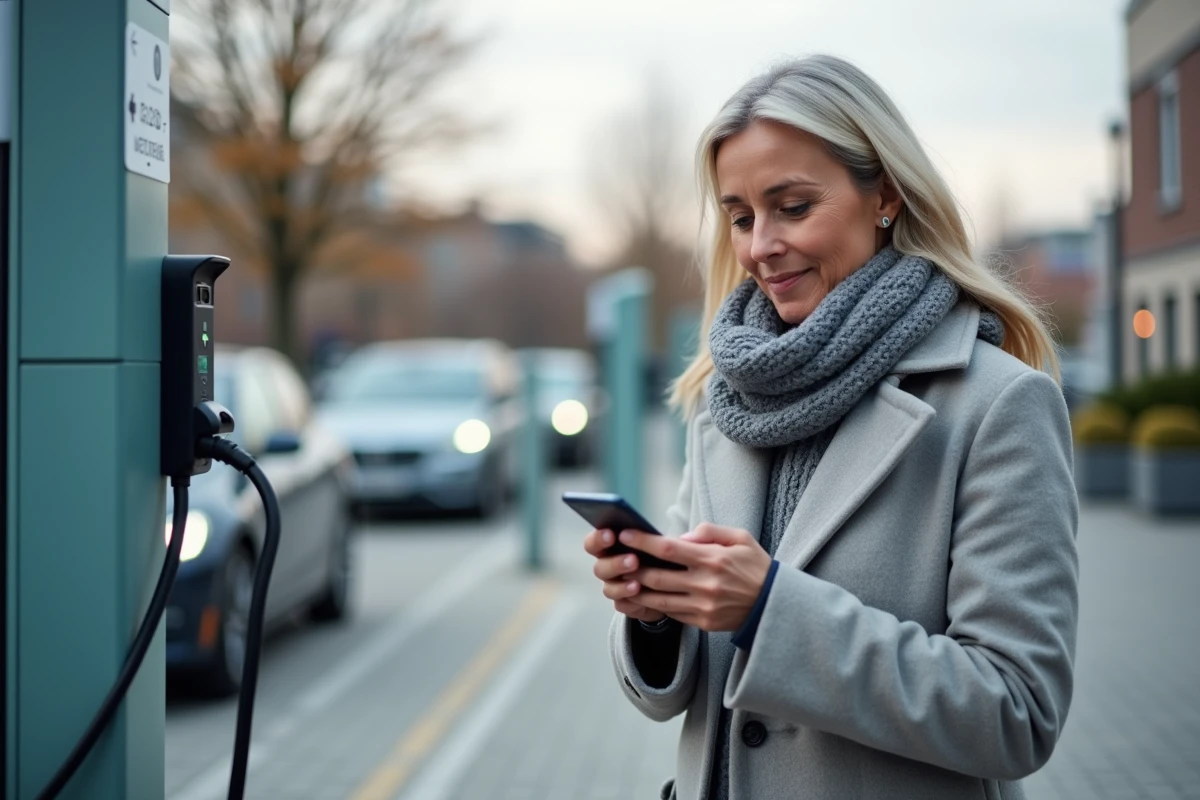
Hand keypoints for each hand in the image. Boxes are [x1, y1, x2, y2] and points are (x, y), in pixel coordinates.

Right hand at [583, 528, 666, 622]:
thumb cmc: (662, 558)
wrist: (669, 586)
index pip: (595, 542)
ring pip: (608, 588)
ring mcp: (615, 587)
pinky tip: (640, 595)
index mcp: (612, 547)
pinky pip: (621, 604)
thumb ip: (669, 539)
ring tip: (637, 583)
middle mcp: (609, 567)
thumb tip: (686, 539)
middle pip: (599, 567)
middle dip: (615, 563)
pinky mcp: (624, 604)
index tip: (612, 534)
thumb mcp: (665, 544)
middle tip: (633, 560)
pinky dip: (629, 600)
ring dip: (621, 585)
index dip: (599, 538)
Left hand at [620, 524, 770, 631]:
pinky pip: (671, 613)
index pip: (669, 550)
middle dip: (632, 568)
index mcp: (713, 560)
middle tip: (616, 559)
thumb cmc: (755, 566)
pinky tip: (642, 596)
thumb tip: (680, 538)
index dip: (643, 542)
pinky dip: (653, 604)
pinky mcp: (703, 622)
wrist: (774, 604)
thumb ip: (709, 532)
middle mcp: (706, 585)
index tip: (625, 534)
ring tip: (621, 580)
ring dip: (636, 590)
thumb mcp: (740, 538)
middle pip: (657, 577)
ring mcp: (703, 607)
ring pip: (659, 599)